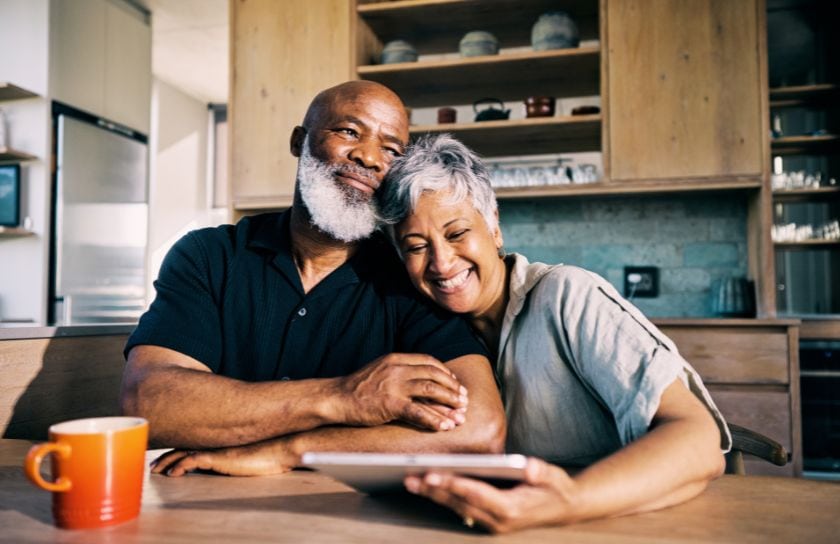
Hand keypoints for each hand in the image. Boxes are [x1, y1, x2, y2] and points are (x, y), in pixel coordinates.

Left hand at [151, 439, 295, 476]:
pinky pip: (192, 461)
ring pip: (183, 453)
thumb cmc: (271, 451)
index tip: (165, 458)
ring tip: (156, 471)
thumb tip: (234, 459)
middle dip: (166, 457)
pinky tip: (172, 474)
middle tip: (153, 466)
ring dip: (167, 462)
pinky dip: (180, 466)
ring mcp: (216, 448)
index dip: (177, 450)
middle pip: (183, 447)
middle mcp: (215, 442)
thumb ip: (238, 454)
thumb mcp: (250, 453)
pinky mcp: (218, 457)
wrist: (281, 448)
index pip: (193, 443)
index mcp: (221, 441)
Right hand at [335, 353, 468, 430]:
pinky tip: (444, 426)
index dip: (445, 373)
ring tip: (460, 413)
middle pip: (434, 375)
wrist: (336, 397)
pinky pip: (418, 411)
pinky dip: (434, 419)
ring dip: (449, 402)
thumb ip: (399, 372)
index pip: (428, 361)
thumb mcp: (380, 371)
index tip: (455, 383)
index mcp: (396, 359)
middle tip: (464, 399)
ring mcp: (394, 385)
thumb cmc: (358, 388)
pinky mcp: (390, 404)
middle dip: (452, 388)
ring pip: (431, 390)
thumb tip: (422, 382)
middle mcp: (397, 369)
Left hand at [404, 458, 580, 533]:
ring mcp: (492, 524)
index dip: (453, 485)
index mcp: (512, 509)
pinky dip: (444, 498)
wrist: (565, 508)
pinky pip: (461, 509)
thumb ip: (540, 472)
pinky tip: (428, 487)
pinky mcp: (488, 521)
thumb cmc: (557, 488)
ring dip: (433, 495)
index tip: (432, 475)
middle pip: (460, 503)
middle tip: (410, 478)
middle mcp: (498, 520)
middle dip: (434, 491)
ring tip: (411, 481)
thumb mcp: (553, 477)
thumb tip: (530, 467)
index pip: (476, 495)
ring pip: (457, 508)